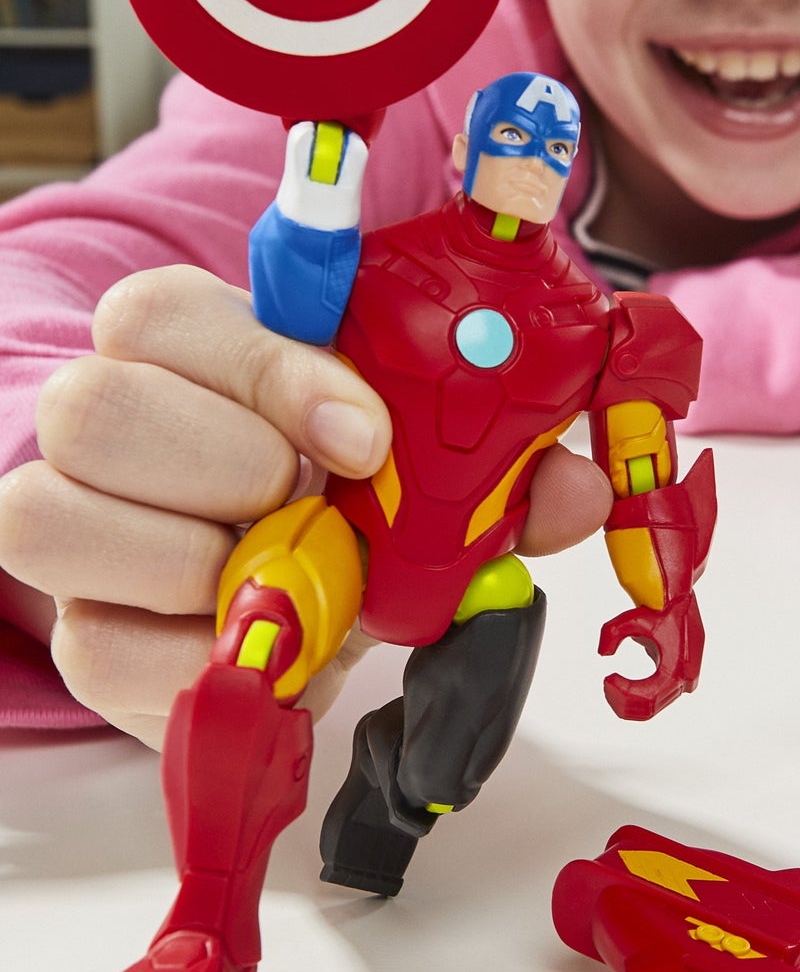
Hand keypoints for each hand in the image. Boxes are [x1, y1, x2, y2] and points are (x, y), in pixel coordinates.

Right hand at [0, 265, 611, 748]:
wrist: (283, 587)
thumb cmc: (348, 501)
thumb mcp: (422, 470)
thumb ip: (496, 470)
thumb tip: (575, 488)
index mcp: (185, 341)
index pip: (170, 313)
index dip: (273, 373)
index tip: (370, 439)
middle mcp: (101, 414)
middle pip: (95, 407)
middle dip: (230, 469)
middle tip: (319, 512)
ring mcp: (67, 522)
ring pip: (49, 517)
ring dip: (202, 565)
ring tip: (294, 578)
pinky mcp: (76, 629)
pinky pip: (94, 646)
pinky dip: (200, 658)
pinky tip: (271, 643)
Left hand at [597, 593, 703, 720]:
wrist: (680, 602)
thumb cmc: (658, 610)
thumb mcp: (631, 618)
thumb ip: (612, 632)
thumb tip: (602, 654)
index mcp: (679, 667)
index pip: (648, 698)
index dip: (624, 695)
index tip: (608, 679)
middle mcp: (686, 679)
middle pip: (649, 708)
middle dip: (622, 702)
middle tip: (606, 686)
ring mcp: (686, 682)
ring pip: (653, 708)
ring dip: (628, 702)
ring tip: (610, 686)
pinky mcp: (681, 681)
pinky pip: (658, 700)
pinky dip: (637, 698)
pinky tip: (620, 686)